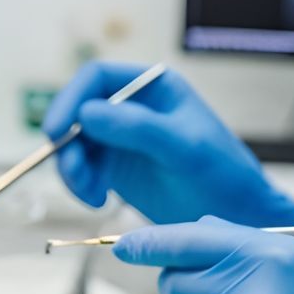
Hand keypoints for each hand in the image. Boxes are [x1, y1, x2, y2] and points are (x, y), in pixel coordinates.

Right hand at [43, 61, 293, 226]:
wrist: (236, 215)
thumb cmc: (223, 174)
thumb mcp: (185, 147)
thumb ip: (138, 128)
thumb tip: (87, 113)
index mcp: (152, 86)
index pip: (97, 77)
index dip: (71, 99)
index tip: (57, 130)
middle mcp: (131, 107)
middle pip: (76, 110)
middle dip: (67, 142)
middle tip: (74, 173)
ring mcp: (120, 138)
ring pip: (74, 143)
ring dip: (72, 168)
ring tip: (91, 195)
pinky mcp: (115, 168)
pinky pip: (81, 169)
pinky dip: (80, 185)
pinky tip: (98, 201)